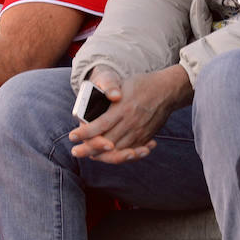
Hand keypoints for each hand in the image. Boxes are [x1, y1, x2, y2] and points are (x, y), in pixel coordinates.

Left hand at [69, 64, 189, 163]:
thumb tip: (92, 103)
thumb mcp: (123, 84)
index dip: (84, 133)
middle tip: (75, 152)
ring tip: (90, 155)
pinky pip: (131, 151)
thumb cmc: (142, 85)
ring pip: (118, 150)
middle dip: (88, 149)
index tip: (72, 136)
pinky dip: (119, 155)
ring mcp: (140, 132)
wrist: (167, 90)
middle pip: (107, 142)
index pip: (100, 125)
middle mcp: (131, 122)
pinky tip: (108, 155)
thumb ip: (108, 94)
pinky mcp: (146, 137)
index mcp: (123, 108)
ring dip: (102, 155)